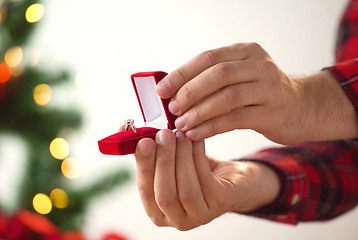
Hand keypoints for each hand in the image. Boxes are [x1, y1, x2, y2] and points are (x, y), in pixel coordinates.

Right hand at [134, 129, 279, 230]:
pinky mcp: (220, 204)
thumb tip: (124, 130)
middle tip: (164, 135)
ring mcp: (200, 215)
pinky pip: (206, 181)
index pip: (145, 192)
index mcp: (158, 211)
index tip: (144, 142)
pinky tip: (196, 140)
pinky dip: (198, 157)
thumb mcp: (170, 162)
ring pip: (186, 189)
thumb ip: (150, 151)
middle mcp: (177, 219)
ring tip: (180, 134)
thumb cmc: (196, 170)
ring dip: (181, 158)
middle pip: (165, 195)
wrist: (232, 180)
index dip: (144, 167)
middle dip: (163, 162)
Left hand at [156, 43, 357, 143]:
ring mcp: (269, 88)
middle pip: (217, 74)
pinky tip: (196, 134)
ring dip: (198, 111)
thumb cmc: (260, 94)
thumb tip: (172, 92)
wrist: (302, 108)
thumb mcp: (241, 77)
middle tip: (171, 108)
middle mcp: (259, 66)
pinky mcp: (272, 112)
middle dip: (189, 92)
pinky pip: (235, 119)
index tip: (162, 89)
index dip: (182, 73)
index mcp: (247, 52)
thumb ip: (212, 81)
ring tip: (181, 124)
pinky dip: (211, 126)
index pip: (208, 58)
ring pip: (226, 97)